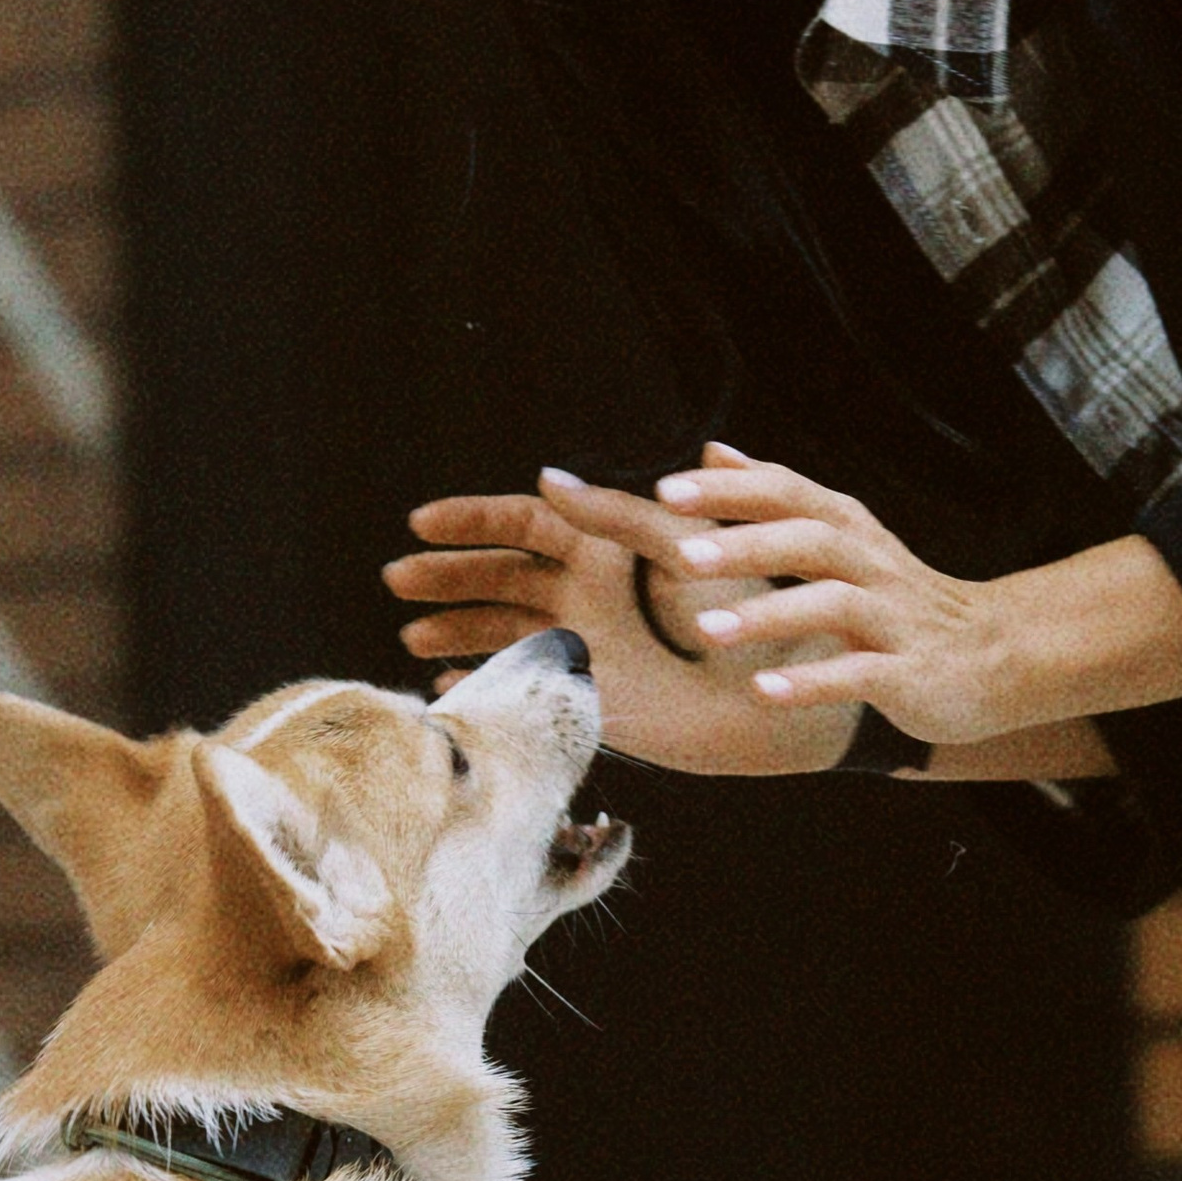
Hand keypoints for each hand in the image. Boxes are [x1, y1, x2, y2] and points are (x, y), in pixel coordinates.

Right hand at [384, 477, 856, 774]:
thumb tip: (547, 479)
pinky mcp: (593, 701)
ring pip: (502, 630)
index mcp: (606, 549)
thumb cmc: (749, 607)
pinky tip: (449, 686)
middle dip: (446, 576)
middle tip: (397, 579)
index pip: (523, 524)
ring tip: (412, 640)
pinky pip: (525, 688)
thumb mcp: (685, 545)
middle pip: (499, 576)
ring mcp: (586, 648)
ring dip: (455, 630)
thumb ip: (621, 516)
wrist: (784, 688)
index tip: (422, 521)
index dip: (472, 521)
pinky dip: (486, 685)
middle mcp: (588, 595)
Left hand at [618, 442, 1024, 745]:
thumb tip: (714, 452)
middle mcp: (870, 564)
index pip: (788, 492)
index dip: (731, 489)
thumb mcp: (842, 537)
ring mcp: (893, 619)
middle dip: (745, 544)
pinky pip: (858, 674)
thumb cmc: (901, 600)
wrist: (997, 653)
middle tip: (681, 554)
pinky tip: (764, 691)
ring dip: (769, 615)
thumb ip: (778, 497)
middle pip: (809, 538)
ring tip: (707, 630)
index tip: (668, 490)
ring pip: (832, 604)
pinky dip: (811, 682)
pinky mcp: (909, 673)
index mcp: (848, 529)